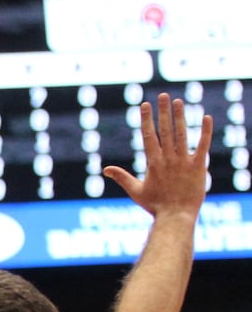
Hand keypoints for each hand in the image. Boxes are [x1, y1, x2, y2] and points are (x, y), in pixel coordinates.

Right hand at [103, 93, 212, 218]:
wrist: (176, 216)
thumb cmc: (155, 206)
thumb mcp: (135, 191)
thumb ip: (122, 177)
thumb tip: (105, 169)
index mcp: (153, 163)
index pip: (148, 136)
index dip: (146, 119)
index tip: (145, 105)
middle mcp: (168, 158)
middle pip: (165, 130)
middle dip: (163, 111)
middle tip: (163, 95)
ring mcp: (183, 161)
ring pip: (182, 134)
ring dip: (180, 116)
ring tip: (178, 101)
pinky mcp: (198, 166)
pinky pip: (203, 145)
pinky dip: (206, 131)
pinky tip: (207, 117)